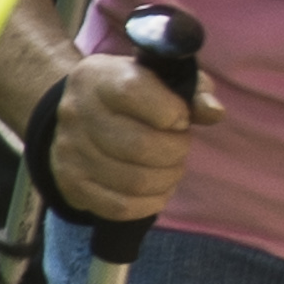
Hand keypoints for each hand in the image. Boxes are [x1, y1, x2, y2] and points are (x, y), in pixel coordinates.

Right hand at [38, 43, 206, 223]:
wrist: (84, 112)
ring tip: (171, 167)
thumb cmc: (137, 94)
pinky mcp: (72, 183)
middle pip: (139, 145)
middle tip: (179, 146)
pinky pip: (119, 206)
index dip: (170, 110)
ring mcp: (69, 151)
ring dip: (167, 178)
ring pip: (133, 181)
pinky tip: (159, 189)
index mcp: (98, 77)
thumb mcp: (164, 79)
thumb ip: (193, 91)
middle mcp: (77, 113)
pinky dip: (150, 203)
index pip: (132, 92)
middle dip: (175, 150)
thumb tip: (213, 111)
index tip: (181, 117)